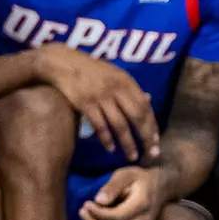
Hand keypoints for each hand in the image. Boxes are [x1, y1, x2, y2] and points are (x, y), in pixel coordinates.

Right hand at [36, 44, 159, 162]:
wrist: (63, 63)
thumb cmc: (90, 70)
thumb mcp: (114, 74)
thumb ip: (130, 89)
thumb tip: (148, 100)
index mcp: (126, 82)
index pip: (145, 107)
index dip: (152, 126)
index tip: (156, 142)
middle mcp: (117, 89)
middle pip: (137, 117)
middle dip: (145, 137)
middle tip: (150, 154)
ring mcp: (101, 97)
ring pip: (119, 125)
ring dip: (127, 143)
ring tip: (132, 156)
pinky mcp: (85, 104)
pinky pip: (99, 125)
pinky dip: (106, 138)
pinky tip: (111, 148)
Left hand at [78, 166, 161, 219]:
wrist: (159, 187)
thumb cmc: (138, 179)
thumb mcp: (125, 174)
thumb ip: (112, 186)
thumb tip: (98, 201)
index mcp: (142, 204)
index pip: (117, 218)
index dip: (97, 214)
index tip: (86, 204)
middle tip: (83, 211)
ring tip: (88, 218)